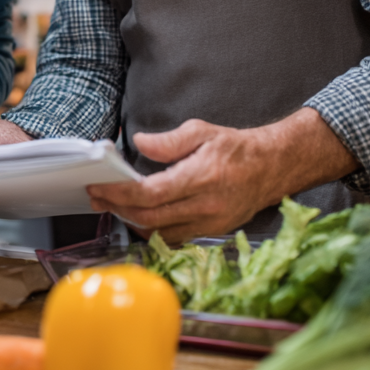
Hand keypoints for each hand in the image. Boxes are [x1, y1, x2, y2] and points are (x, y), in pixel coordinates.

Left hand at [86, 109, 357, 243]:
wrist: (272, 168)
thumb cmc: (236, 147)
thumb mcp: (202, 131)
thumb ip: (168, 141)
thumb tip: (139, 142)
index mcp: (199, 177)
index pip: (149, 193)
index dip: (118, 193)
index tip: (98, 187)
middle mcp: (204, 206)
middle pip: (149, 217)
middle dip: (117, 209)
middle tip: (96, 197)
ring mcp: (209, 223)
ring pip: (159, 232)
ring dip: (131, 221)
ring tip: (113, 205)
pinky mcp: (211, 232)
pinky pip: (174, 237)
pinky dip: (152, 229)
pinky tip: (140, 215)